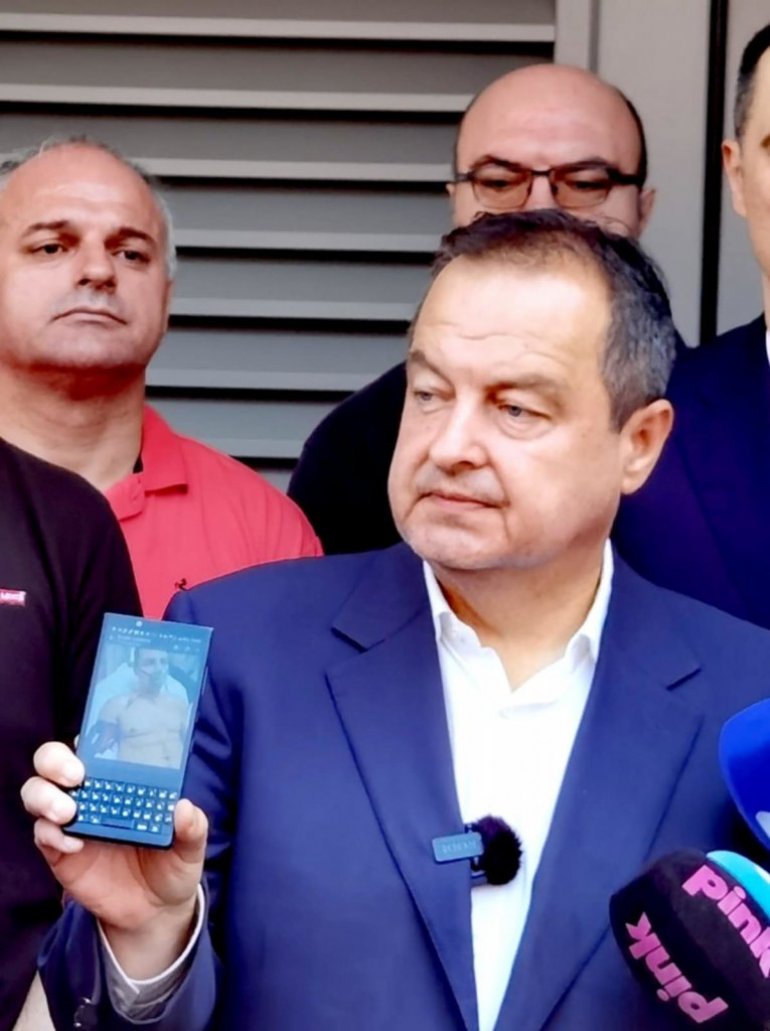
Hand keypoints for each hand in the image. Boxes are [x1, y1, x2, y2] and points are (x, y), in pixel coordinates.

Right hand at [22, 741, 206, 976]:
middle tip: (75, 775)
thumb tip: (184, 808)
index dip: (91, 734)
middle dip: (55, 759)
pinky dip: (51, 835)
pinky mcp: (60, 852)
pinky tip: (74, 844)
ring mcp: (72, 820)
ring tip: (68, 811)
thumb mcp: (190, 847)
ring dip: (45, 796)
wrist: (153, 912)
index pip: (99, 744)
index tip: (95, 740)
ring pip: (38, 792)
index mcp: (123, 780)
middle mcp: (92, 793)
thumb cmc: (172, 865)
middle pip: (54, 760)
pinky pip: (43, 834)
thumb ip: (192, 828)